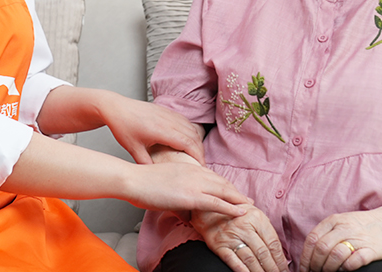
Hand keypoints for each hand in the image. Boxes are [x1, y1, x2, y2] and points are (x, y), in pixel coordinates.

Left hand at [101, 94, 205, 164]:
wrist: (115, 107)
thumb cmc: (123, 126)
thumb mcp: (133, 149)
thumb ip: (145, 163)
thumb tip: (154, 179)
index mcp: (162, 130)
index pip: (188, 143)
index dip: (198, 156)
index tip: (201, 167)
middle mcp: (169, 120)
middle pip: (194, 136)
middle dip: (200, 152)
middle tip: (201, 166)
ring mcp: (169, 114)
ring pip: (191, 128)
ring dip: (197, 142)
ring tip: (196, 156)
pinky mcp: (167, 110)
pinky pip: (185, 122)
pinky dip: (191, 132)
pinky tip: (188, 141)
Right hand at [123, 162, 248, 217]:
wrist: (132, 180)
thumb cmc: (141, 181)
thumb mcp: (163, 181)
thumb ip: (175, 188)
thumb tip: (179, 202)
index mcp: (188, 167)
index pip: (212, 176)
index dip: (225, 184)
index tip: (233, 191)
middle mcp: (195, 173)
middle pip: (222, 182)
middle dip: (236, 192)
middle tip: (248, 199)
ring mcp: (194, 184)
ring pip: (224, 191)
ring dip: (239, 199)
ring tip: (249, 206)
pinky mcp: (191, 196)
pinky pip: (217, 203)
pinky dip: (232, 208)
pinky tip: (241, 212)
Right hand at [190, 205, 288, 271]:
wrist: (206, 209)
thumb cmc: (232, 211)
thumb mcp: (251, 210)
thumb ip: (264, 223)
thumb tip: (279, 245)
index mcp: (256, 217)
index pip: (272, 242)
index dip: (280, 258)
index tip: (284, 267)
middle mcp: (243, 226)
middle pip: (263, 252)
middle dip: (273, 267)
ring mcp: (231, 236)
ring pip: (250, 258)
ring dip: (260, 271)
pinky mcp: (219, 245)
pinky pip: (233, 261)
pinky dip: (242, 270)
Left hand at [299, 205, 381, 271]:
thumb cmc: (362, 226)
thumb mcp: (341, 222)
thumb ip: (326, 234)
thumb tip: (310, 254)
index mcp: (333, 221)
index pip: (312, 240)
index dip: (305, 257)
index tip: (305, 268)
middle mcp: (344, 228)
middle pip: (322, 249)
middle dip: (315, 265)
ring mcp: (358, 238)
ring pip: (335, 255)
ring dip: (329, 268)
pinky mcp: (371, 249)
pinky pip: (354, 261)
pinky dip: (346, 268)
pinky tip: (344, 270)